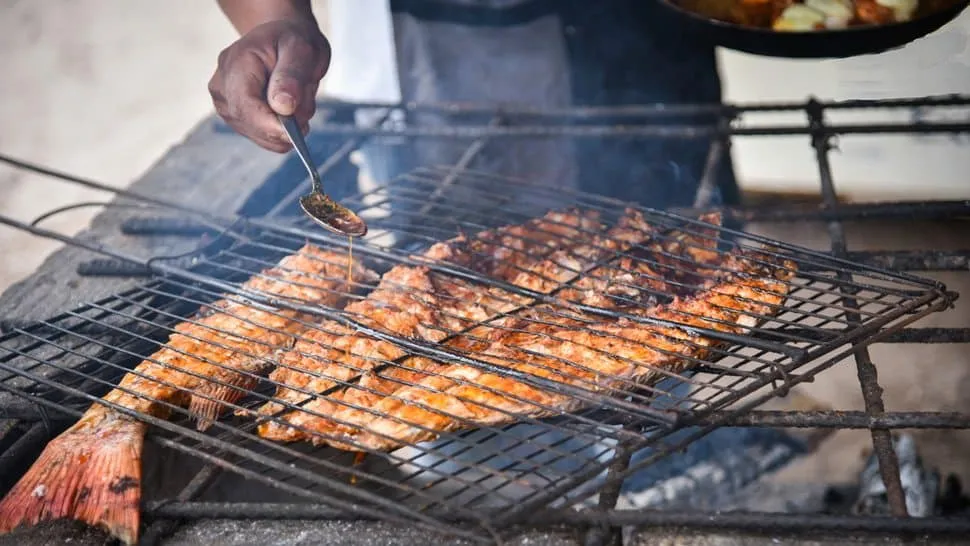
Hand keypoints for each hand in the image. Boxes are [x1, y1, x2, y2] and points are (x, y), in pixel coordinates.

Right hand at [209, 17, 329, 151]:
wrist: (283, 40)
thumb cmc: (292, 40)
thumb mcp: (301, 49)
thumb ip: (292, 76)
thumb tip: (283, 107)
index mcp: (235, 63)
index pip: (245, 106)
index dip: (270, 126)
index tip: (297, 134)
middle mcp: (222, 86)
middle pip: (252, 126)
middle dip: (286, 125)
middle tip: (306, 101)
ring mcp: (225, 104)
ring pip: (261, 136)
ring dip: (287, 126)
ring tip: (296, 97)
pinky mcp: (235, 117)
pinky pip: (264, 137)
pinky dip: (283, 130)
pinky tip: (289, 108)